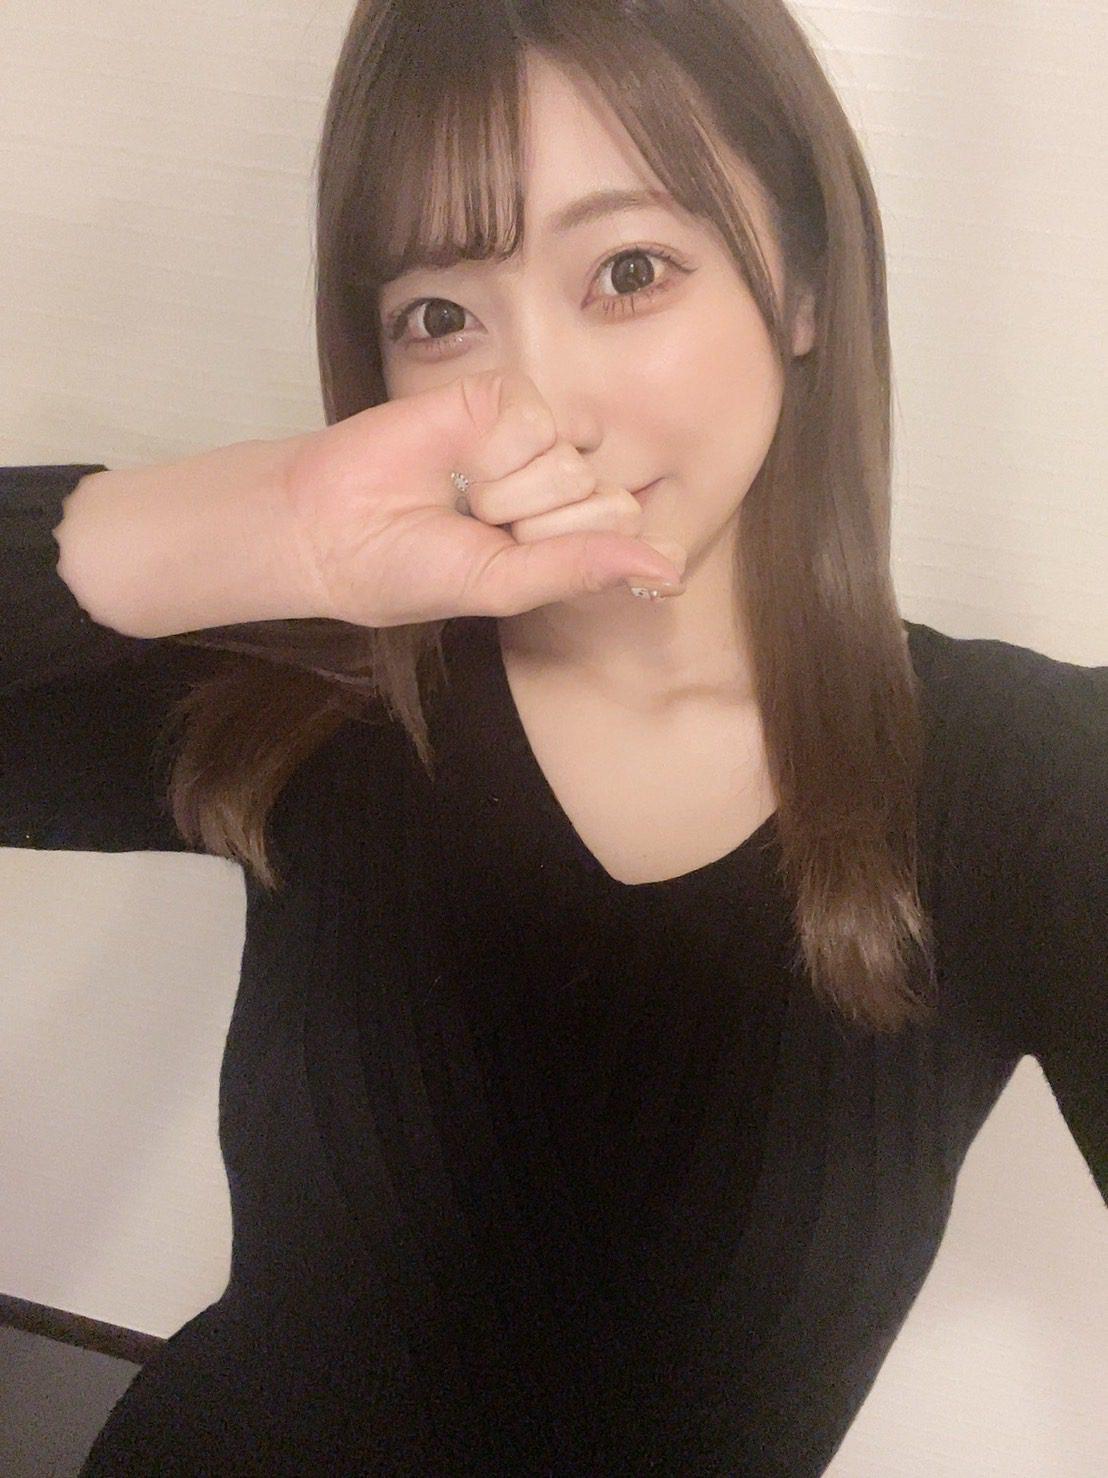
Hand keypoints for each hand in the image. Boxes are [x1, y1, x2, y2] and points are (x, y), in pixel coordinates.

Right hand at [276, 368, 687, 628]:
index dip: (582, 555)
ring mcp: (536, 441)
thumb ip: (584, 569)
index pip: (627, 541)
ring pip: (574, 463)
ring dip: (511, 493)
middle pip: (610, 503)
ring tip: (463, 497)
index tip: (520, 562)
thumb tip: (670, 571)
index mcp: (565, 539)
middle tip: (484, 530)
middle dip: (543, 528)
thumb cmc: (409, 568)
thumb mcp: (503, 584)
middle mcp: (560, 488)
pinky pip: (541, 418)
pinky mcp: (504, 399)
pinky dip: (498, 448)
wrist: (331, 525)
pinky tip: (459, 457)